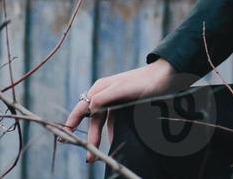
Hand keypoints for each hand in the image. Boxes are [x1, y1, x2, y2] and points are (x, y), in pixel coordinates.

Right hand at [64, 59, 194, 162]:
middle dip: (89, 136)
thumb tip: (88, 107)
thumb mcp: (122, 89)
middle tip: (89, 155)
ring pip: (102, 121)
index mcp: (101, 87)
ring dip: (99, 137)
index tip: (65, 136)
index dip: (72, 121)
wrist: (167, 76)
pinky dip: (112, 132)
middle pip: (92, 118)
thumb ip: (103, 97)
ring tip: (98, 153)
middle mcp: (106, 93)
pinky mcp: (125, 105)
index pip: (82, 107)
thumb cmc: (144, 81)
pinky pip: (114, 121)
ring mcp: (115, 99)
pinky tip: (114, 141)